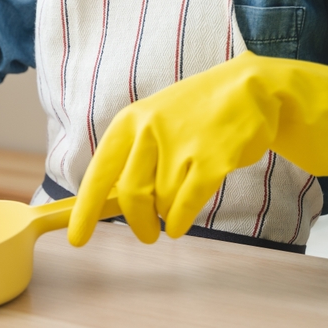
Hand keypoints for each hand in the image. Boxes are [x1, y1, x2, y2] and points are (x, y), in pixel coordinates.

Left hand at [68, 51, 327, 245]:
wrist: (249, 89)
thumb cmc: (192, 115)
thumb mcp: (151, 123)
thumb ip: (130, 159)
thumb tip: (104, 205)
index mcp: (128, 123)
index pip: (99, 174)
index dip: (86, 210)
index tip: (78, 238)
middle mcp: (150, 130)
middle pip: (131, 195)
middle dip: (137, 222)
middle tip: (146, 234)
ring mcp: (182, 144)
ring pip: (163, 201)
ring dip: (168, 214)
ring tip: (178, 205)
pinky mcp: (214, 159)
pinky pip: (187, 204)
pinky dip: (180, 221)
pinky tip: (179, 225)